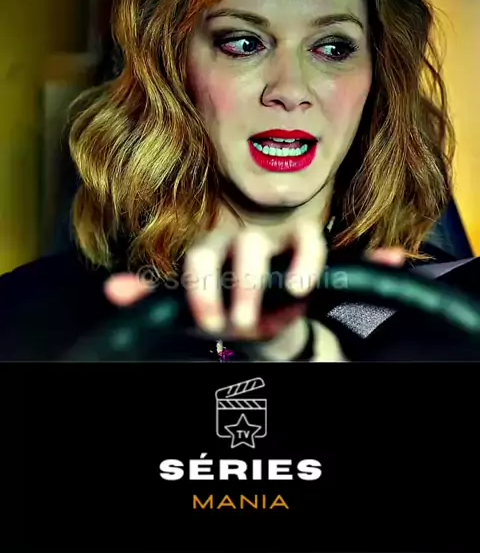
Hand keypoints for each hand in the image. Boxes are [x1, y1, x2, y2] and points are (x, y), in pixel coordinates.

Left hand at [104, 218, 405, 361]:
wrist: (267, 320)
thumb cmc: (227, 306)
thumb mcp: (190, 310)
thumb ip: (153, 296)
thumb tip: (111, 287)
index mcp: (209, 248)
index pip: (200, 258)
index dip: (202, 288)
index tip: (208, 323)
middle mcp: (242, 237)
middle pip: (241, 249)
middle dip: (243, 286)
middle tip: (240, 322)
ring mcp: (277, 239)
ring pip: (286, 245)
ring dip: (294, 270)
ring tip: (292, 298)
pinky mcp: (308, 244)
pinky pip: (325, 248)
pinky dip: (354, 258)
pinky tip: (388, 256)